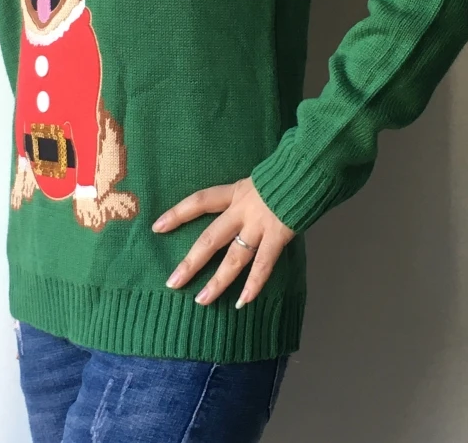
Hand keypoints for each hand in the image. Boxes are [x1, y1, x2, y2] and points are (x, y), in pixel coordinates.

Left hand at [152, 177, 295, 308]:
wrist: (310, 167)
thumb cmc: (288, 171)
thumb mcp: (260, 177)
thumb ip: (249, 193)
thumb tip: (240, 206)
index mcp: (236, 191)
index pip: (200, 201)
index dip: (178, 213)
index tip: (157, 227)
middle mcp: (243, 210)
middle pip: (210, 238)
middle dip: (191, 262)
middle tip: (172, 282)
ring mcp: (260, 225)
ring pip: (234, 258)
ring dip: (218, 281)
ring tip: (202, 300)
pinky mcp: (278, 235)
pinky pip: (264, 265)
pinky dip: (254, 284)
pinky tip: (243, 301)